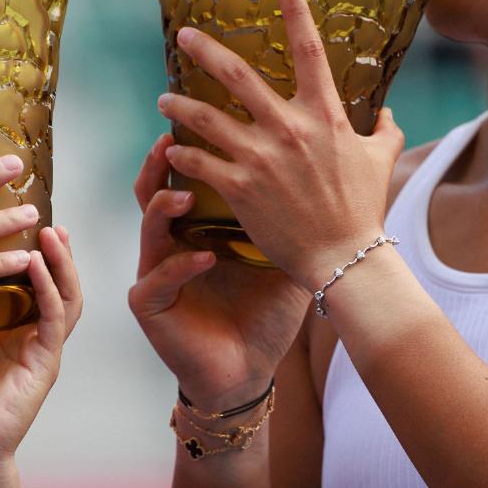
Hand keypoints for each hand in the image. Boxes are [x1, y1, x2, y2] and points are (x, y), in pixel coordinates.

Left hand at [0, 227, 82, 464]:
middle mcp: (27, 330)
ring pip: (65, 291)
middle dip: (49, 241)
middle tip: (38, 206)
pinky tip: (37, 265)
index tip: (8, 206)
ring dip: (61, 260)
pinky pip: (55, 317)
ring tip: (51, 229)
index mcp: (4, 323)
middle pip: (50, 275)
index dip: (20, 241)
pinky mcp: (46, 363)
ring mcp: (40, 346)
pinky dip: (48, 288)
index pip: (20, 272)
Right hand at [127, 134, 312, 410]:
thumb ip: (297, 217)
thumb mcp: (285, 258)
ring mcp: (156, 273)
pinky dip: (181, 266)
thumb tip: (339, 172)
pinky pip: (158, 278)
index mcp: (200, 228)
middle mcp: (172, 244)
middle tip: (170, 140)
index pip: (188, 179)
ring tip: (185, 198)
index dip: (190, 149)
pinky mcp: (150, 305)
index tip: (204, 117)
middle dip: (159, 165)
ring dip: (164, 209)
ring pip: (148, 229)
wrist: (247, 370)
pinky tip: (204, 258)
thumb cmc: (264, 313)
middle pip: (154, 192)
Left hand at [155, 0, 405, 291]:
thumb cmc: (364, 209)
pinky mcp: (240, 188)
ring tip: (164, 99)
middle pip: (238, 75)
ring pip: (206, 118)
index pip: (309, 49)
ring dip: (179, 106)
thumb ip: (385, 131)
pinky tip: (170, 150)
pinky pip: (199, 162)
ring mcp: (261, 157)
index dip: (295, 9)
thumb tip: (390, 112)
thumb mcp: (382, 161)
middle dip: (205, 50)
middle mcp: (289, 128)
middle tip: (183, 35)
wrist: (345, 258)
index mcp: (324, 115)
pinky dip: (181, 154)